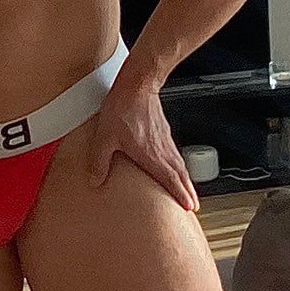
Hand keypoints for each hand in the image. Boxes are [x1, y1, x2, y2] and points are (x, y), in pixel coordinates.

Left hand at [87, 74, 199, 211]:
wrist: (138, 84)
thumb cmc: (123, 108)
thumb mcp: (105, 138)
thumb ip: (100, 161)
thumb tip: (95, 181)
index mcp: (151, 155)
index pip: (170, 180)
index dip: (180, 195)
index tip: (190, 207)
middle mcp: (162, 150)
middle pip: (180, 175)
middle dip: (188, 192)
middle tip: (194, 205)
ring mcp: (165, 140)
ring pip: (180, 165)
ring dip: (186, 180)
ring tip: (188, 190)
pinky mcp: (164, 131)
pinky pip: (176, 153)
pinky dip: (180, 165)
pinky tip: (176, 166)